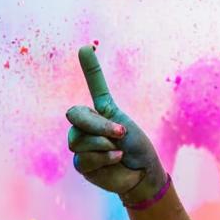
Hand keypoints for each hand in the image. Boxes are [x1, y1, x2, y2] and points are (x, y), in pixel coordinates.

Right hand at [65, 47, 167, 204]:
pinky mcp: (82, 166)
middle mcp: (83, 129)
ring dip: (104, 145)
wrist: (143, 173)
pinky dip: (104, 158)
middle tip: (120, 133)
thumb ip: (99, 92)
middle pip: (76, 117)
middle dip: (99, 125)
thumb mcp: (120, 119)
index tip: (86, 47)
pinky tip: (116, 159)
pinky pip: (85, 158)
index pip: (87, 91)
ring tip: (118, 151)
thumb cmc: (134, 146)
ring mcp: (80, 147)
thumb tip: (83, 47)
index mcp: (93, 115)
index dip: (89, 70)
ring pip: (78, 140)